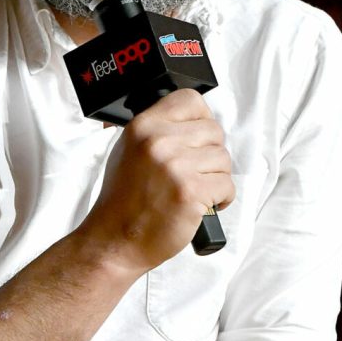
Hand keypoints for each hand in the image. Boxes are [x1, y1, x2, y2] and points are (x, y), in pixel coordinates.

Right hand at [78, 88, 233, 276]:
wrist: (114, 240)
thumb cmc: (123, 200)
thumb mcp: (129, 150)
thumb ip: (159, 131)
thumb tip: (194, 123)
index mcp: (143, 125)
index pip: (191, 100)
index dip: (201, 119)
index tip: (197, 137)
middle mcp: (158, 140)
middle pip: (214, 131)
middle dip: (209, 154)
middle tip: (194, 173)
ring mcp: (175, 166)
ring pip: (223, 159)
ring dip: (215, 178)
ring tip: (194, 191)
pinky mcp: (191, 191)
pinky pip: (227, 185)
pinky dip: (220, 199)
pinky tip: (200, 205)